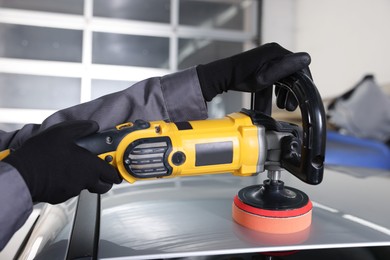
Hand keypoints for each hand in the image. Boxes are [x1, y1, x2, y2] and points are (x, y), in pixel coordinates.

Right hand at [3, 120, 121, 203]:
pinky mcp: (60, 197)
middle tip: (98, 170)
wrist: (22, 175)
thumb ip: (82, 128)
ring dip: (83, 179)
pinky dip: (68, 184)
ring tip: (72, 167)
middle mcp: (85, 181)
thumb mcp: (63, 132)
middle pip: (103, 186)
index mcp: (90, 167)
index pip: (112, 175)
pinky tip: (59, 173)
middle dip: (104, 180)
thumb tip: (94, 126)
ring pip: (85, 187)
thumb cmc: (41, 155)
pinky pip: (70, 191)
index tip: (114, 167)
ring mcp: (73, 191)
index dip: (115, 172)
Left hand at [196, 42, 310, 110]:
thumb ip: (285, 69)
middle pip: (291, 72)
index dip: (303, 82)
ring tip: (282, 105)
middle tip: (289, 106)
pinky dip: (277, 87)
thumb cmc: (241, 77)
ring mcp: (267, 57)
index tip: (303, 96)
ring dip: (285, 91)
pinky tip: (275, 98)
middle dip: (292, 90)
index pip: (299, 65)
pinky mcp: (262, 63)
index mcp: (277, 52)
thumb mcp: (265, 77)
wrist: (223, 76)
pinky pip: (275, 75)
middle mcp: (274, 52)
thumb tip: (306, 58)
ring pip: (283, 76)